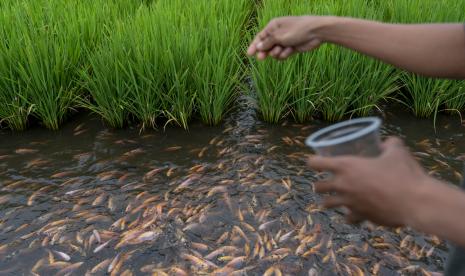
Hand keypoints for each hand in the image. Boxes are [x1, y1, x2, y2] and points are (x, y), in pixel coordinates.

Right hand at [247, 16, 332, 59]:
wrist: (315, 32)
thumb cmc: (296, 30)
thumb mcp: (279, 36)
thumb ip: (267, 43)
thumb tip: (258, 47)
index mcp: (273, 26)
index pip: (260, 37)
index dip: (254, 46)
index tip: (249, 54)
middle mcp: (278, 34)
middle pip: (266, 46)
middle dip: (264, 52)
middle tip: (261, 58)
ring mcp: (284, 41)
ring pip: (274, 52)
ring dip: (277, 53)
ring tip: (282, 50)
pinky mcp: (291, 48)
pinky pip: (283, 55)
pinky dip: (285, 54)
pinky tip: (290, 50)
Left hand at [308, 137, 432, 226]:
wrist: (415, 201)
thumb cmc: (405, 173)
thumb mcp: (397, 151)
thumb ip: (389, 144)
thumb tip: (386, 142)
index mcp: (346, 165)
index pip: (315, 163)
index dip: (313, 161)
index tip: (315, 161)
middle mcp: (342, 185)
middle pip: (317, 187)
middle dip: (320, 185)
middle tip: (325, 183)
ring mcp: (349, 203)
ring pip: (326, 205)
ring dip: (329, 202)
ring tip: (334, 200)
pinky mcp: (359, 216)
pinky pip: (347, 218)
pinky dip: (349, 216)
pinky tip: (354, 213)